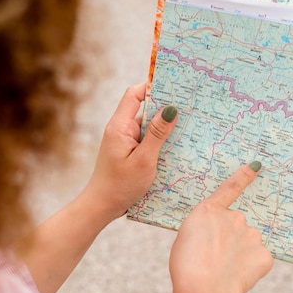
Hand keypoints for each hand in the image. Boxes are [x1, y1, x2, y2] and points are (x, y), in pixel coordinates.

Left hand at [82, 82, 177, 221]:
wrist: (102, 206)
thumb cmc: (121, 186)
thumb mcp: (144, 160)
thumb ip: (157, 134)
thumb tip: (170, 110)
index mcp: (119, 126)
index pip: (135, 95)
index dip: (152, 86)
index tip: (174, 86)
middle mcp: (121, 130)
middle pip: (144, 109)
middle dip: (165, 108)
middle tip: (190, 107)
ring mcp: (124, 141)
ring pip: (148, 127)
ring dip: (165, 128)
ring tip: (189, 126)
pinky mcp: (129, 152)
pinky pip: (147, 140)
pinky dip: (160, 141)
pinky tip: (176, 146)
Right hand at [169, 163, 273, 292]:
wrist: (204, 288)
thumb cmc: (187, 266)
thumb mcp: (186, 240)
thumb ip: (205, 232)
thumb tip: (220, 240)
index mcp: (209, 211)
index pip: (229, 189)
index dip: (243, 177)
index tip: (256, 166)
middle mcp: (234, 218)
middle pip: (236, 226)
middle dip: (230, 239)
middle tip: (215, 259)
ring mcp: (252, 235)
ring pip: (248, 244)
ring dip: (240, 254)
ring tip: (223, 272)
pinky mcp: (264, 255)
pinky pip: (258, 260)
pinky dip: (250, 269)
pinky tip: (236, 278)